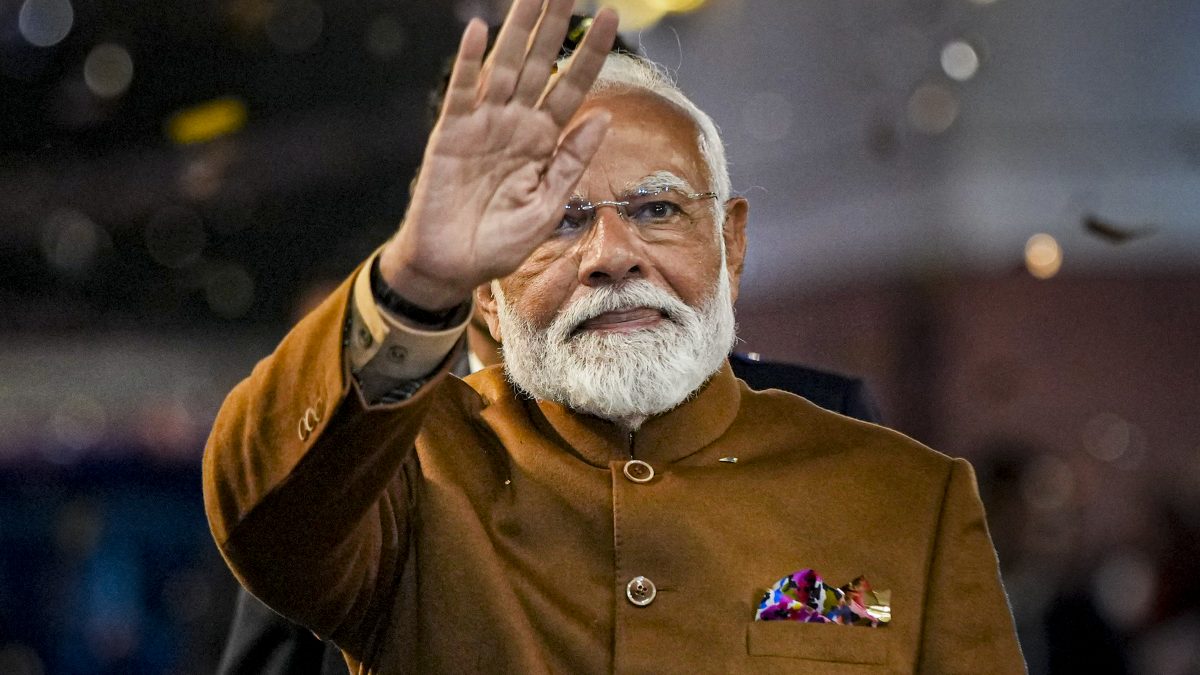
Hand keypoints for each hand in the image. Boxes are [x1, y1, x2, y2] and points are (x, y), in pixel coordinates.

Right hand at [378, 0, 618, 309]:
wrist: (452, 267)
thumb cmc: (499, 244)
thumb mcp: (548, 207)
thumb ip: (572, 161)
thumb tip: (604, 117)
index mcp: (544, 141)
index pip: (573, 87)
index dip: (591, 52)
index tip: (610, 15)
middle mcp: (516, 124)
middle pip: (541, 63)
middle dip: (555, 23)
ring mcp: (483, 125)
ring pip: (504, 66)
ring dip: (518, 28)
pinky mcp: (451, 135)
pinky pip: (461, 93)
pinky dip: (468, 62)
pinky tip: (479, 31)